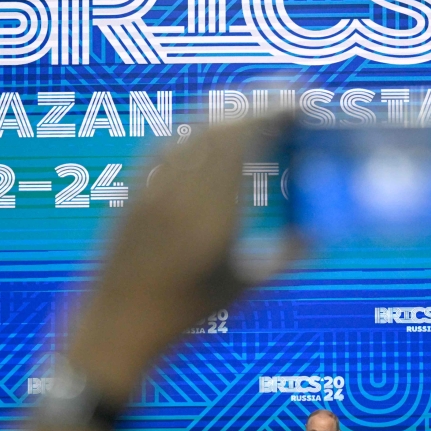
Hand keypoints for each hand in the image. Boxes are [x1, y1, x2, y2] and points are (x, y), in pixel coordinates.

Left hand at [67, 117, 287, 403]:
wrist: (114, 329)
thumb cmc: (182, 317)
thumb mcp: (244, 290)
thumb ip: (285, 258)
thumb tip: (316, 233)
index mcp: (211, 212)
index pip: (244, 140)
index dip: (273, 112)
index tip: (300, 103)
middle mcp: (177, 190)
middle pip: (220, 127)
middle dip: (256, 107)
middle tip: (287, 101)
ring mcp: (150, 186)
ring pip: (192, 131)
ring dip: (227, 115)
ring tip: (255, 113)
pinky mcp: (133, 190)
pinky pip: (170, 144)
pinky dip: (198, 131)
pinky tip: (210, 135)